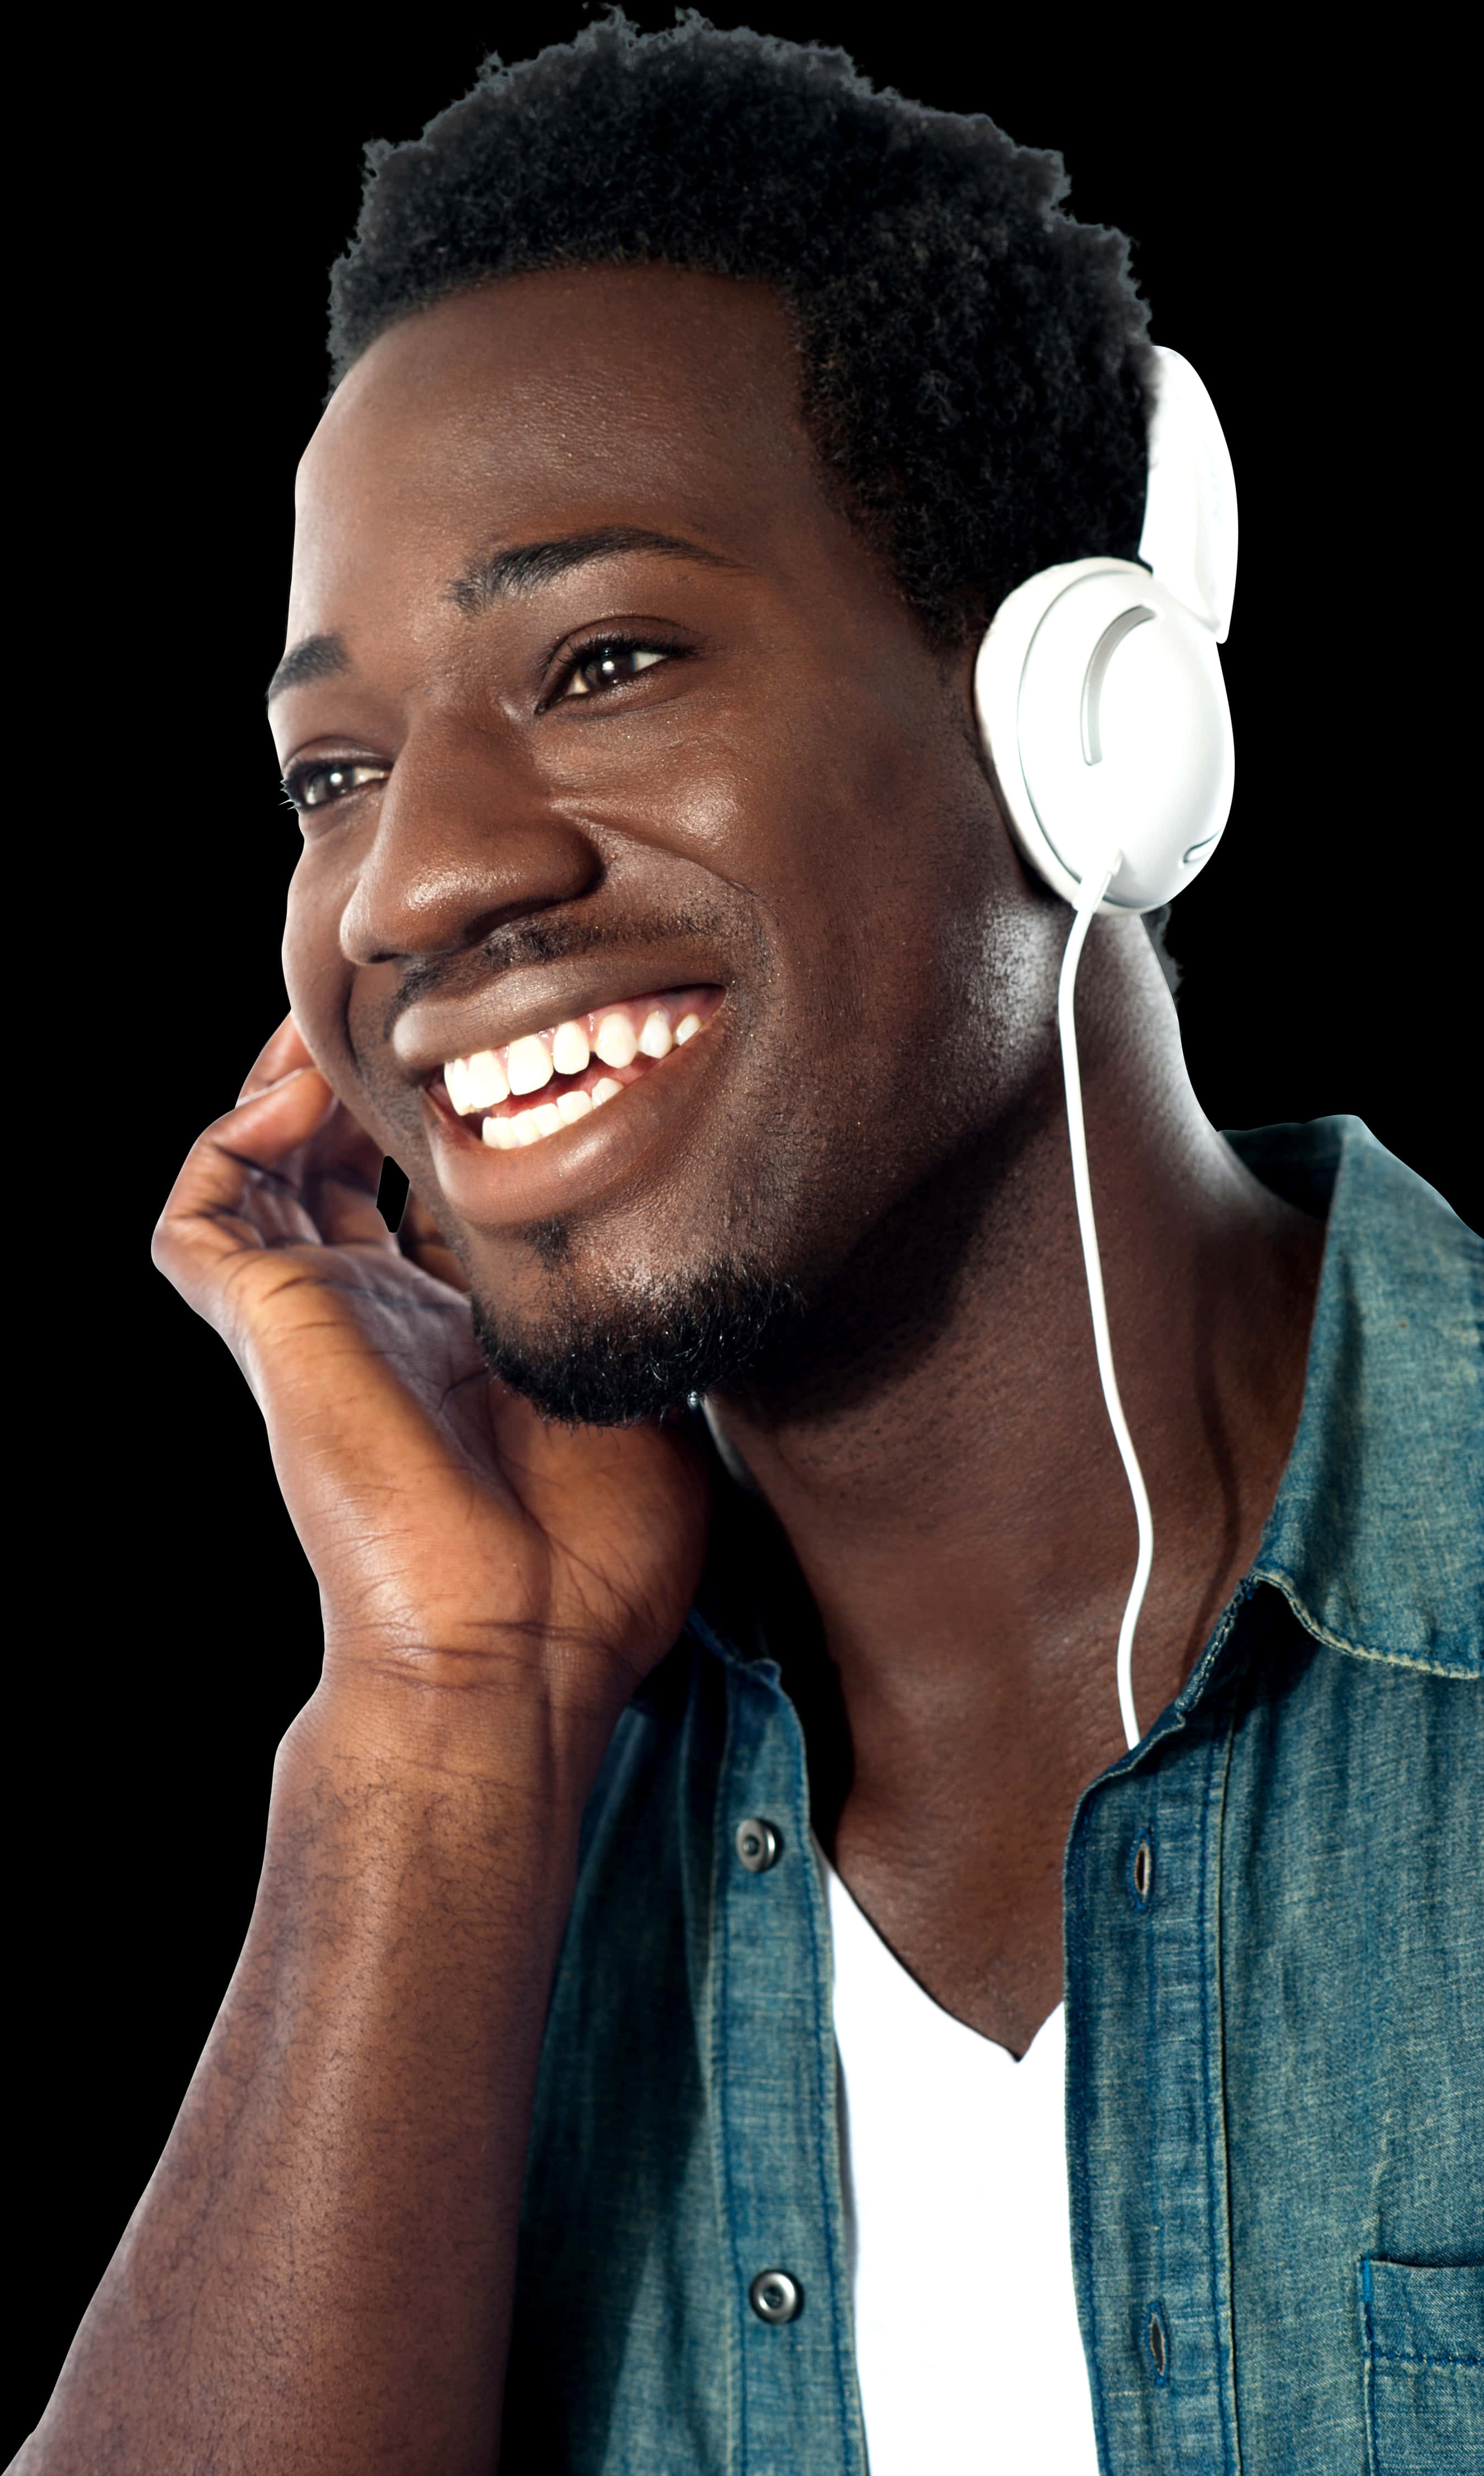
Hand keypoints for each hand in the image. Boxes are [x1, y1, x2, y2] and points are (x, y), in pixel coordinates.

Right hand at [153, 1018, 710, 1770]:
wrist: (516, 1652)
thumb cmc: (600, 1560)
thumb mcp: (652, 1393)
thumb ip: (644, 1302)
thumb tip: (692, 1212)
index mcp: (474, 1338)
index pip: (443, 1196)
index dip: (468, 1116)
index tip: (526, 1034)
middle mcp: (388, 1318)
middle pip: (345, 1163)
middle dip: (372, 1076)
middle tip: (424, 994)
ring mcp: (321, 1322)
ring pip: (262, 1169)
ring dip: (295, 1080)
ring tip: (354, 1011)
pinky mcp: (266, 1330)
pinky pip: (204, 1215)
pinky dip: (237, 1134)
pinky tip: (305, 1087)